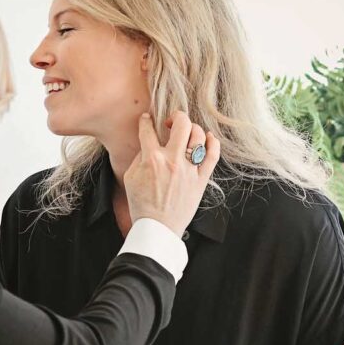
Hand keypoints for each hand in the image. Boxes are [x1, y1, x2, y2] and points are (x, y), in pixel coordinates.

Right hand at [124, 111, 219, 236]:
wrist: (157, 228)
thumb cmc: (141, 205)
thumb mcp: (130, 178)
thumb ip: (139, 158)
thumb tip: (148, 146)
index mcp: (152, 159)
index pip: (148, 130)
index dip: (145, 121)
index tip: (147, 120)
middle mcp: (173, 161)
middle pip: (182, 124)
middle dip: (176, 116)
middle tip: (171, 122)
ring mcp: (189, 170)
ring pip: (198, 136)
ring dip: (192, 128)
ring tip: (187, 132)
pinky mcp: (201, 180)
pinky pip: (213, 155)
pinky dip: (213, 143)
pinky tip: (208, 138)